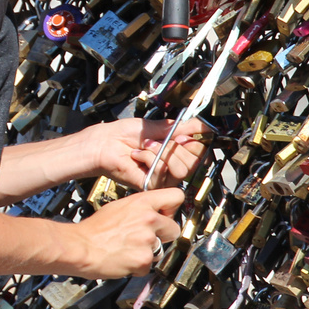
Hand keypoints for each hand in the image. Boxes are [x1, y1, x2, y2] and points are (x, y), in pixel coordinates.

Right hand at [72, 187, 184, 277]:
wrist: (80, 247)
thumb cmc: (94, 229)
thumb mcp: (118, 207)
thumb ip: (140, 208)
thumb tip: (151, 211)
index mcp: (142, 202)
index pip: (176, 196)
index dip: (172, 208)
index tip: (168, 214)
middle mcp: (148, 219)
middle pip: (174, 228)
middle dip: (163, 235)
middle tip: (145, 237)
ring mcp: (148, 240)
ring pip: (161, 249)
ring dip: (148, 252)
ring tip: (128, 248)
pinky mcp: (144, 259)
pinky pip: (149, 265)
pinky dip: (139, 265)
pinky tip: (125, 258)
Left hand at [82, 117, 210, 189]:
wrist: (105, 142)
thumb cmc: (124, 133)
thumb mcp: (157, 126)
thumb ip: (181, 127)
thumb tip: (203, 124)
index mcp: (176, 150)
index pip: (200, 152)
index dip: (194, 143)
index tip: (182, 135)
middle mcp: (172, 165)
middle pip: (194, 163)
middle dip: (176, 148)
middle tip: (158, 140)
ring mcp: (162, 177)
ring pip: (181, 170)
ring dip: (162, 153)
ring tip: (146, 147)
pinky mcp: (151, 185)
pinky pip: (162, 175)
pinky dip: (149, 160)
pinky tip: (137, 156)